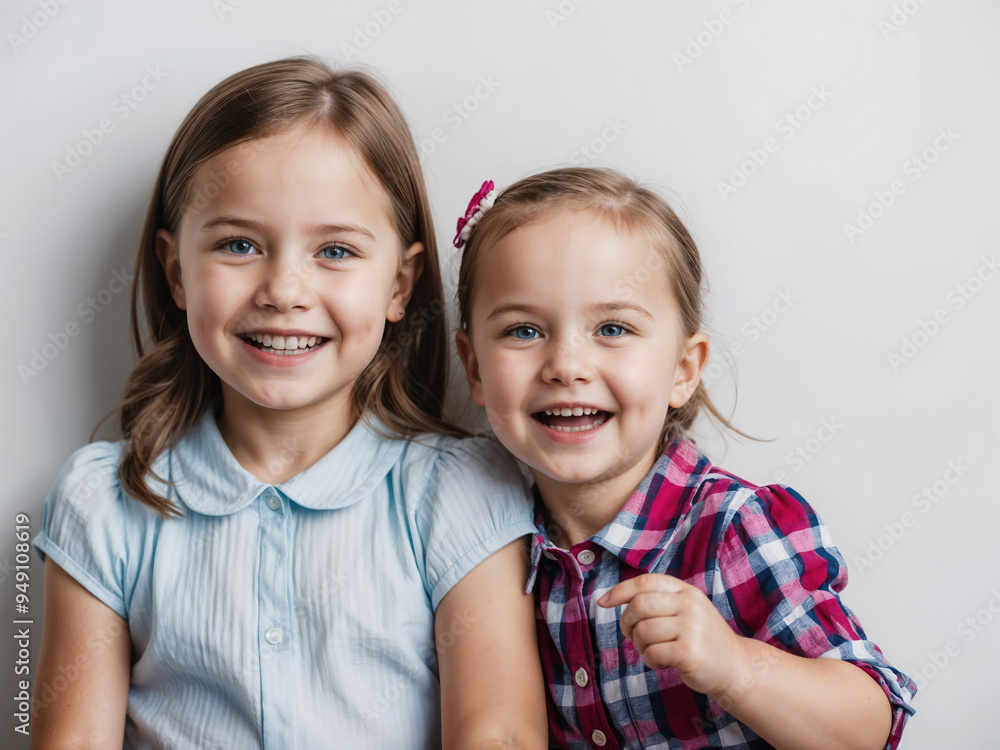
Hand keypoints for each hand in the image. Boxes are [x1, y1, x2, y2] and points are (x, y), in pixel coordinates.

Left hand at [598, 573, 748, 696]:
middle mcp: (689, 605)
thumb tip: (613, 597)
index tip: (602, 602)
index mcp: (685, 591)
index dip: (619, 590)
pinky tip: (661, 663)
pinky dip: (649, 661)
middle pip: (639, 605)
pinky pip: (652, 652)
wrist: (736, 667)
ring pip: (643, 630)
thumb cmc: (702, 639)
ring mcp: (691, 627)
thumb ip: (659, 601)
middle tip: (631, 635)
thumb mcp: (686, 610)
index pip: (645, 581)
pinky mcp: (689, 651)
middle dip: (626, 622)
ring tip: (652, 651)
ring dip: (639, 645)